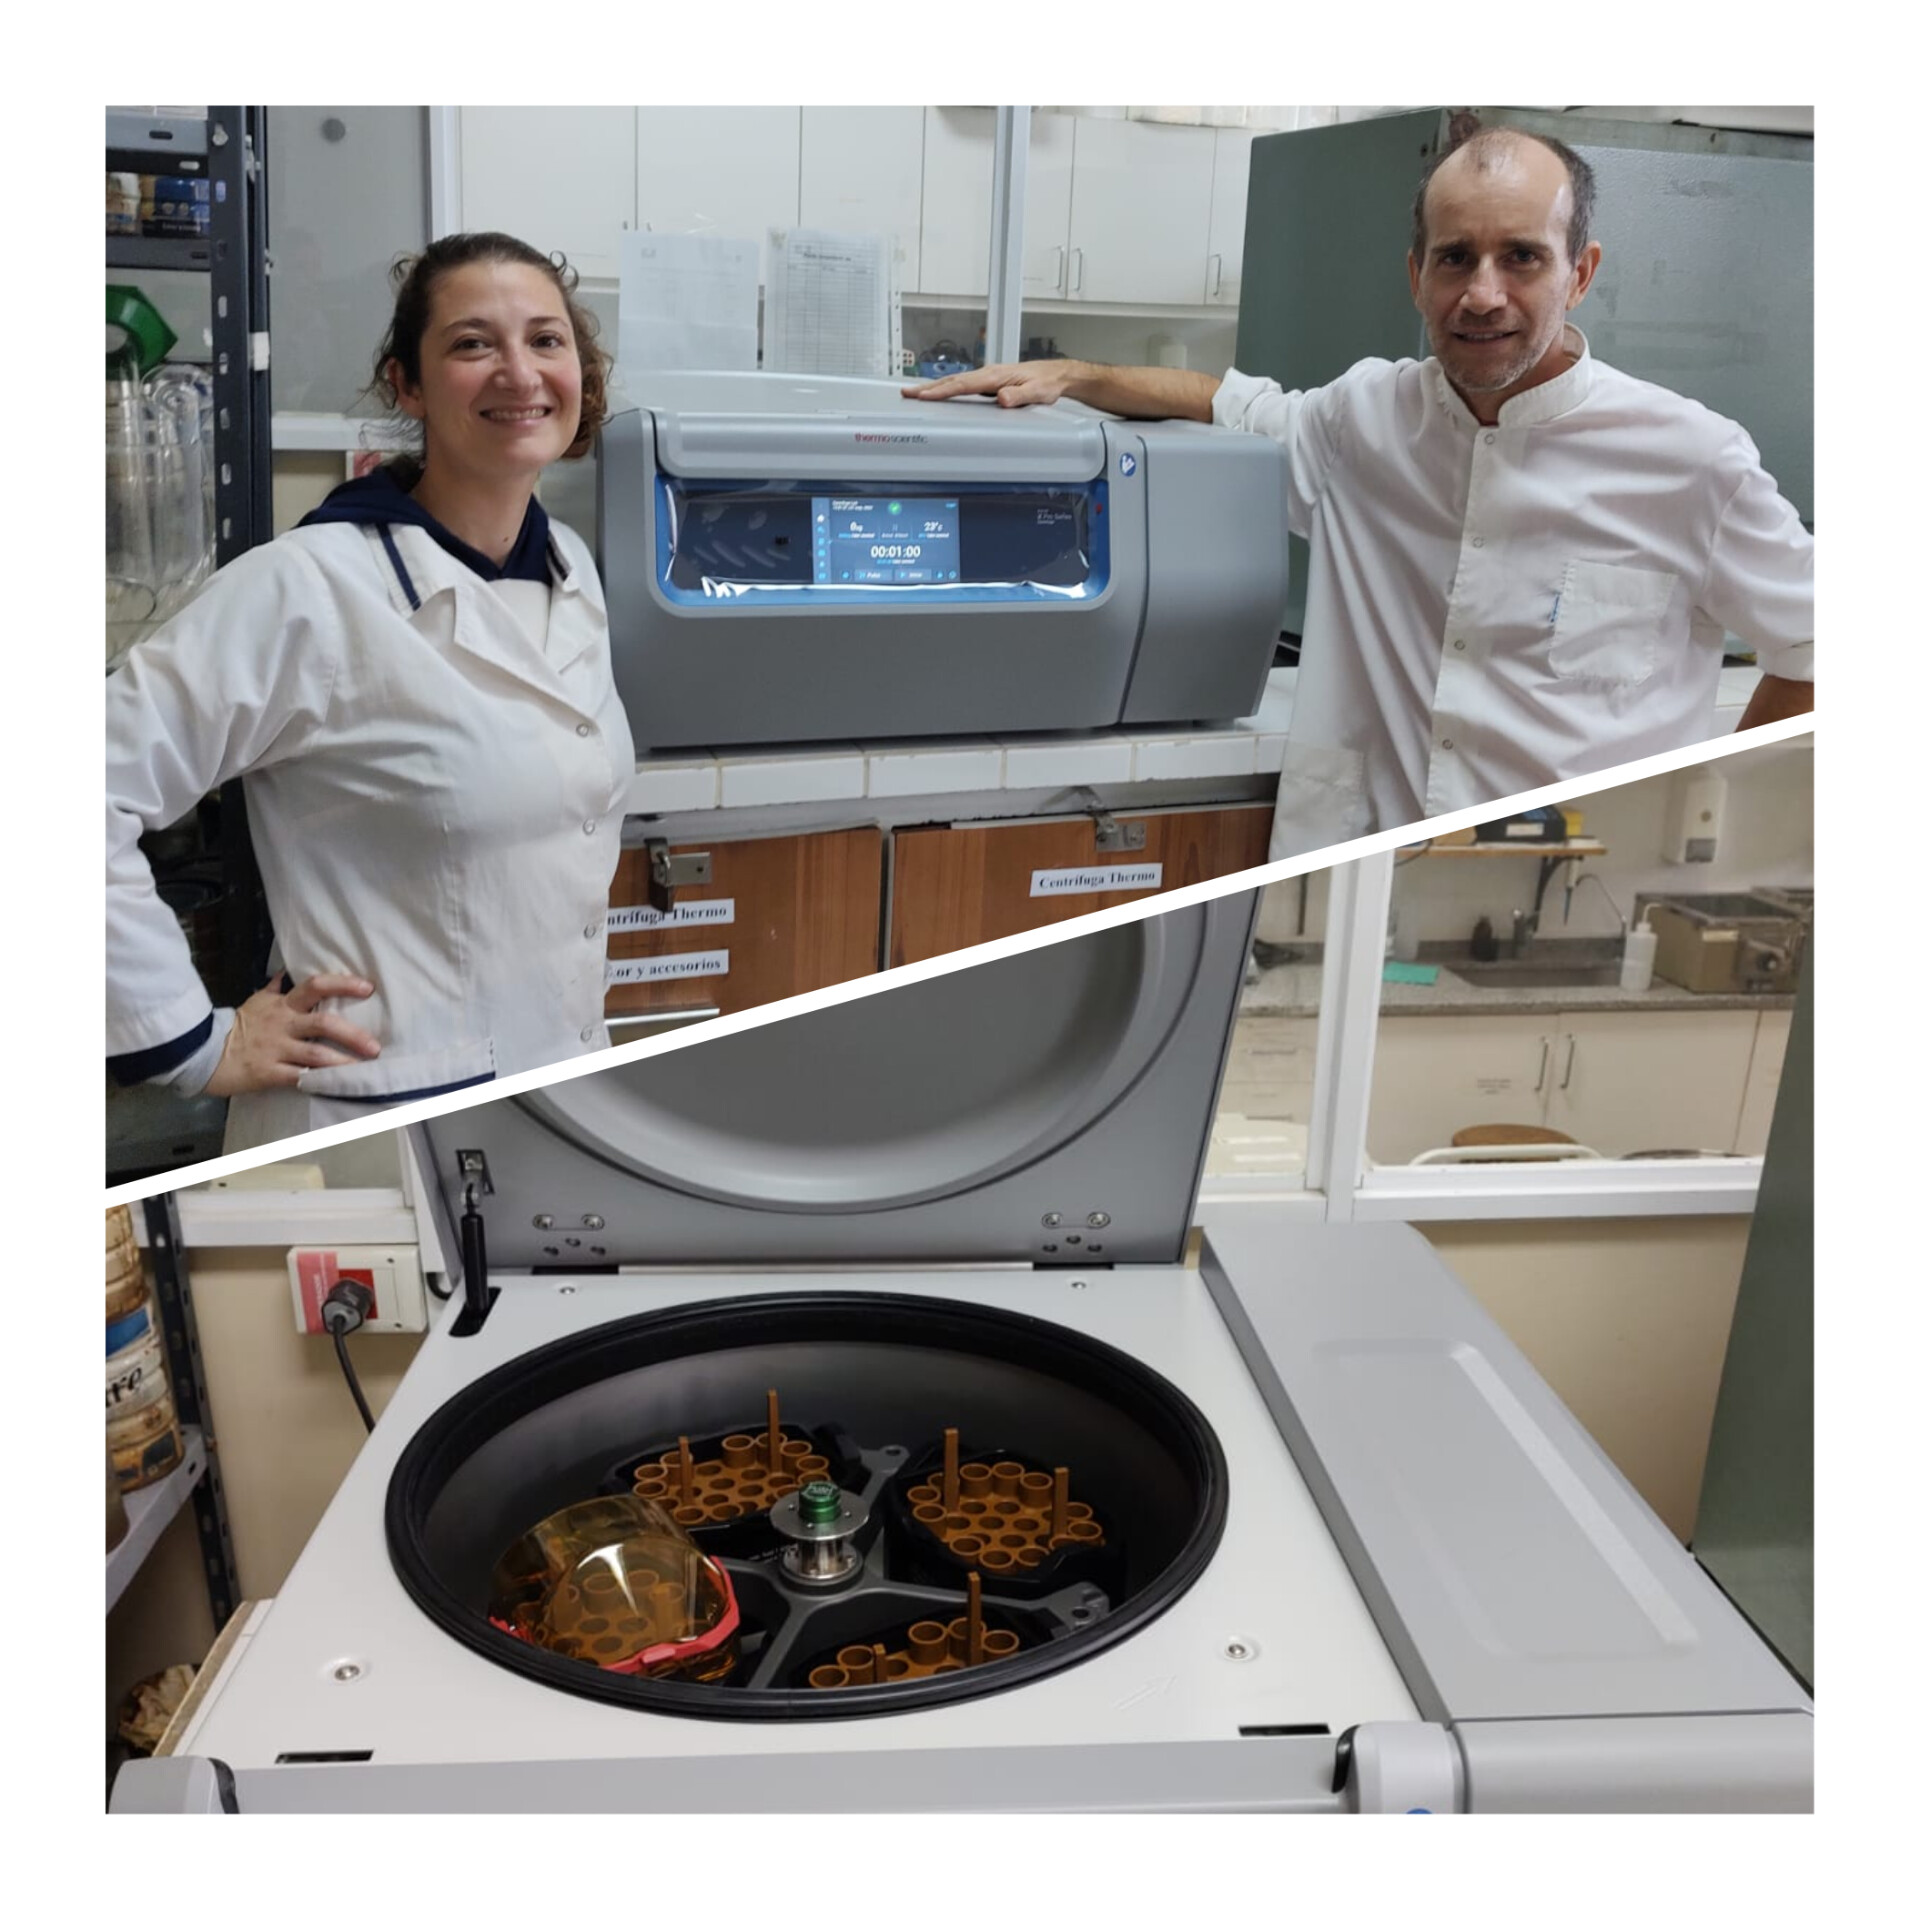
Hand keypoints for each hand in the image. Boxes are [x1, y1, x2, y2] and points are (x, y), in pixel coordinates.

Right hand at [204, 971, 380, 1096]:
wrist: (203, 1052)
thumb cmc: (237, 1026)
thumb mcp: (256, 1002)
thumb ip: (273, 990)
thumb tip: (282, 974)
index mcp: (283, 1005)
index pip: (315, 986)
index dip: (343, 985)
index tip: (368, 988)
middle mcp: (283, 1024)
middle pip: (323, 1023)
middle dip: (353, 1034)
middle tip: (375, 1046)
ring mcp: (277, 1049)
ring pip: (316, 1054)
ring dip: (343, 1062)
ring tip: (364, 1069)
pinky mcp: (270, 1073)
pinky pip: (300, 1077)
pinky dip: (319, 1081)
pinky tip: (337, 1086)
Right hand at [902, 360, 1082, 407]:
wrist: (1056, 375)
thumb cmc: (1048, 383)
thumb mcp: (1038, 392)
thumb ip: (1020, 395)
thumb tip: (1001, 397)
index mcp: (996, 375)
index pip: (964, 384)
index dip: (943, 391)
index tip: (926, 396)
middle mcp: (988, 373)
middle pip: (953, 381)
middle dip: (929, 388)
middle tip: (907, 393)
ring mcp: (987, 377)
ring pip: (956, 382)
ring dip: (934, 388)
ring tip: (914, 393)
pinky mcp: (988, 383)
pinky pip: (963, 386)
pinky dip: (947, 389)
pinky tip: (938, 393)